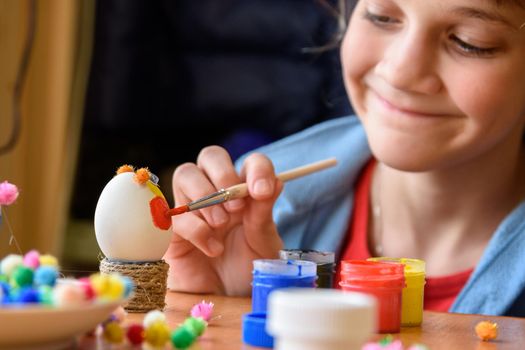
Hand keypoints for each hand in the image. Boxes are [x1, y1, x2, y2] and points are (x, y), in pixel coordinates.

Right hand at [163, 146, 282, 294]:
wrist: (226, 299)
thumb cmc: (247, 269)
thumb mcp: (263, 243)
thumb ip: (263, 214)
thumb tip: (273, 182)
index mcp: (245, 192)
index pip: (251, 163)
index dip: (257, 169)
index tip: (262, 190)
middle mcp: (218, 193)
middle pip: (210, 155)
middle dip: (223, 174)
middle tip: (235, 206)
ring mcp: (193, 207)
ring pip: (186, 173)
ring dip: (205, 197)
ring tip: (221, 225)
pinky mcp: (172, 228)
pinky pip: (175, 213)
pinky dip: (196, 229)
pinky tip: (212, 249)